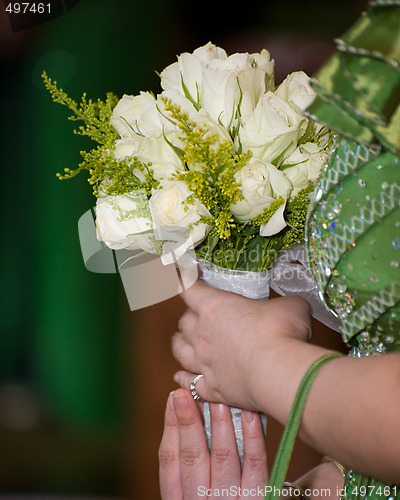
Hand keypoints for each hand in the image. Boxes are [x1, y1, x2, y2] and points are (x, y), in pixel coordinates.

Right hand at [159, 388, 267, 498]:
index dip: (171, 426)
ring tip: (218, 399)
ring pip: (222, 458)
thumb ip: (187, 465)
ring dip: (219, 425)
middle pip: (192, 457)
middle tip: (187, 390)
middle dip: (189, 420)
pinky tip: (250, 416)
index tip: (173, 397)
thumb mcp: (190, 493)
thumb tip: (184, 419)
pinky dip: (252, 440)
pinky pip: (255, 468)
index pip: (169, 461)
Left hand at [172, 278, 311, 409]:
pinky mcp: (212, 387)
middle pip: (183, 320)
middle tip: (200, 315)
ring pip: (179, 350)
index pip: (189, 287)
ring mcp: (204, 362)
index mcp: (214, 306)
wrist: (279, 374)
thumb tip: (291, 306)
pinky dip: (184, 378)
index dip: (186, 277)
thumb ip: (285, 303)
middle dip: (190, 315)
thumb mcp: (289, 306)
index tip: (189, 272)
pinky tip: (180, 377)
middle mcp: (202, 333)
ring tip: (181, 341)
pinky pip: (190, 382)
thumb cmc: (281, 333)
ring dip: (179, 343)